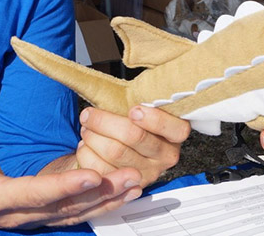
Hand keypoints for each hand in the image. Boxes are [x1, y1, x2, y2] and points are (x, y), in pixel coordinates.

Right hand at [0, 137, 142, 229]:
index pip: (34, 194)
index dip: (63, 187)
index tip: (91, 175)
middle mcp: (19, 215)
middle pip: (64, 206)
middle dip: (99, 192)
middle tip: (130, 175)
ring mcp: (34, 219)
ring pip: (76, 213)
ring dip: (108, 200)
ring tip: (135, 183)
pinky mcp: (45, 216)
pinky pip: (77, 214)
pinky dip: (102, 205)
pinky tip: (125, 193)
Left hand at [72, 106, 190, 186]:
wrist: (126, 146)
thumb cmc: (135, 120)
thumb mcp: (145, 104)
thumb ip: (140, 95)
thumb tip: (120, 77)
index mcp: (176, 133)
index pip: (174, 128)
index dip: (152, 119)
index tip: (132, 109)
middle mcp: (166, 156)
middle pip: (133, 137)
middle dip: (104, 122)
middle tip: (88, 114)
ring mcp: (148, 173)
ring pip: (114, 153)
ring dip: (92, 136)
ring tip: (86, 128)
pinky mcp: (127, 185)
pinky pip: (101, 169)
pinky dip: (87, 154)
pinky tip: (86, 145)